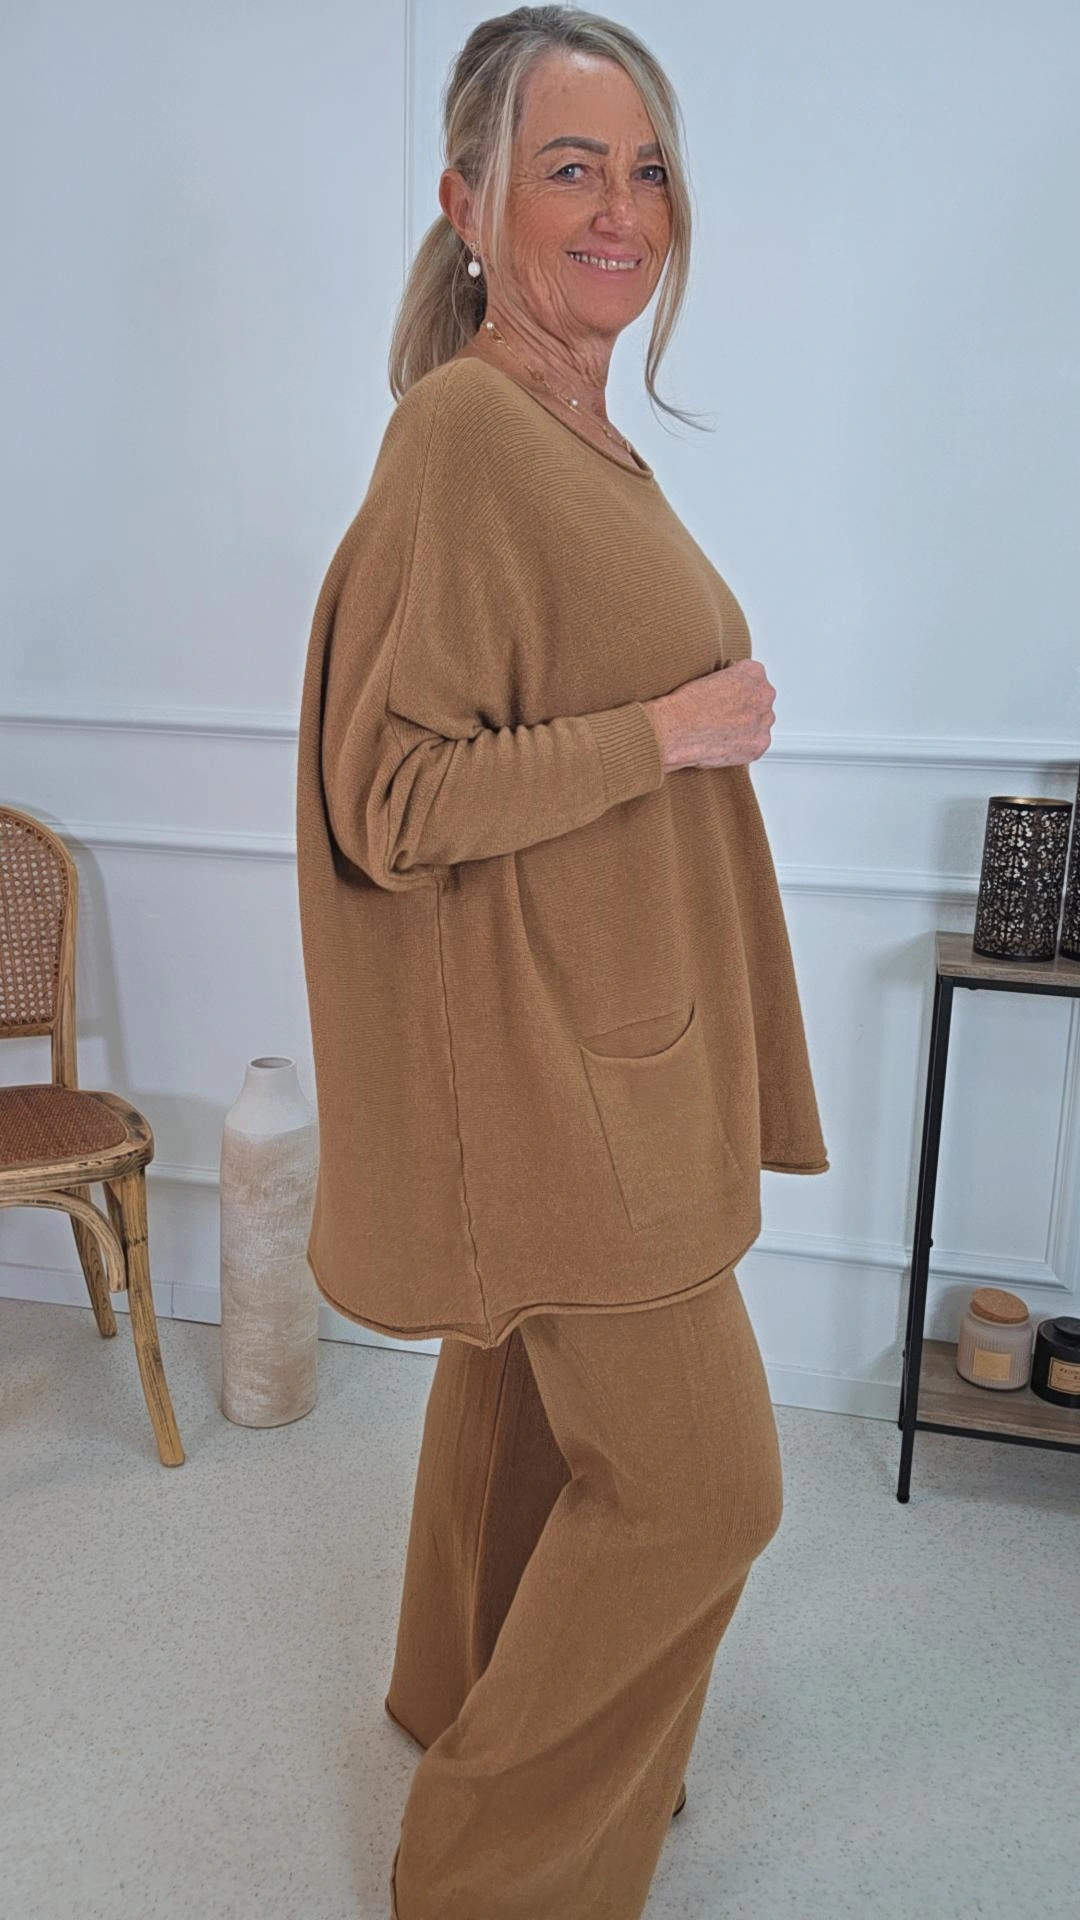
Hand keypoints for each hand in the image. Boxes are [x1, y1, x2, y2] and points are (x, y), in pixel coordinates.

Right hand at [644, 659, 776, 770]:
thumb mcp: (708, 675)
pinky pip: (756, 745)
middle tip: (722, 715)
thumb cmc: (685, 705)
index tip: (727, 694)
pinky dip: (743, 746)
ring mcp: (763, 721)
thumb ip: (728, 680)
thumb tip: (730, 690)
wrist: (675, 730)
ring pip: (760, 723)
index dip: (737, 687)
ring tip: (720, 731)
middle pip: (761, 700)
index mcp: (752, 672)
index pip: (754, 676)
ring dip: (745, 727)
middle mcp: (763, 695)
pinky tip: (724, 743)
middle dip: (745, 708)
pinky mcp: (758, 745)